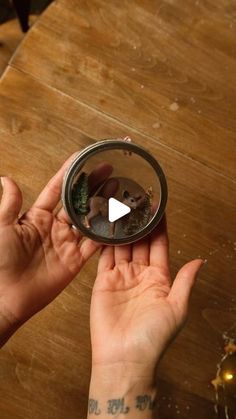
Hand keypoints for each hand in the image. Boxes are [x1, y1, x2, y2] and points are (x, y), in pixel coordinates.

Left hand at [0, 155, 111, 345]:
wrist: (6, 297)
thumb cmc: (0, 261)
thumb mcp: (2, 227)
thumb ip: (10, 204)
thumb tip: (6, 179)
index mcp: (37, 217)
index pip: (57, 189)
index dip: (69, 173)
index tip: (82, 158)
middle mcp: (55, 227)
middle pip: (78, 201)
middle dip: (93, 185)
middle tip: (109, 169)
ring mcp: (66, 243)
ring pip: (90, 219)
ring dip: (104, 205)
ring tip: (118, 188)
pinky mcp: (75, 260)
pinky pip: (94, 245)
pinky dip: (107, 234)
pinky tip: (119, 222)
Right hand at [90, 216, 202, 376]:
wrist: (124, 357)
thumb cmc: (154, 337)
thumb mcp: (177, 307)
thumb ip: (185, 281)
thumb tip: (200, 260)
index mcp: (159, 278)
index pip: (159, 246)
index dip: (159, 227)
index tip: (158, 208)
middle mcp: (140, 274)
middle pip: (140, 242)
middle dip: (139, 223)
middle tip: (136, 201)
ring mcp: (121, 277)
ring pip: (122, 246)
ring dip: (122, 228)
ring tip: (120, 207)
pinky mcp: (103, 281)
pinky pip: (105, 257)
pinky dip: (105, 241)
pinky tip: (105, 226)